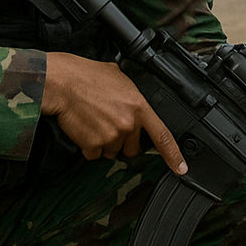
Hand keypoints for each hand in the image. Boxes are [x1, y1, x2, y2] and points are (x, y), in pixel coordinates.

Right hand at [41, 53, 186, 174]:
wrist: (64, 83)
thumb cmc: (88, 76)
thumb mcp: (121, 79)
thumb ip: (133, 97)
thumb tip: (134, 103)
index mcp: (139, 107)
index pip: (163, 135)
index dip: (174, 155)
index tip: (181, 168)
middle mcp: (128, 124)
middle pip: (132, 148)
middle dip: (123, 141)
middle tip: (109, 123)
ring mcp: (111, 136)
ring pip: (111, 152)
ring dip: (104, 142)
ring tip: (94, 121)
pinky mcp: (93, 145)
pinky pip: (93, 154)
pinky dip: (88, 146)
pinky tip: (84, 128)